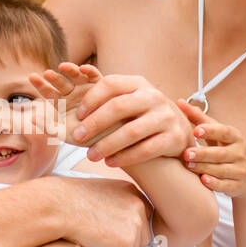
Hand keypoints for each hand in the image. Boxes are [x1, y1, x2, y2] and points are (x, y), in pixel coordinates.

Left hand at [28, 62, 117, 148]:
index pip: (49, 92)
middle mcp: (73, 93)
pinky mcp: (102, 86)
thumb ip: (49, 128)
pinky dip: (90, 71)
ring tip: (63, 66)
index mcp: (62, 103)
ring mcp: (87, 88)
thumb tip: (31, 118)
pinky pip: (95, 76)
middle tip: (47, 73)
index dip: (41, 84)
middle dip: (54, 77)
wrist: (111, 139)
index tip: (33, 77)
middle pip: (61, 82)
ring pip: (77, 75)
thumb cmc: (86, 138)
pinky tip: (83, 68)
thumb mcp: (66, 135)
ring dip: (71, 70)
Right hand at [51, 175, 151, 246]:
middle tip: (100, 238)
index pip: (143, 217)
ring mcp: (135, 223)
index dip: (127, 228)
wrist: (57, 206)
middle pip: (142, 235)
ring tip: (93, 240)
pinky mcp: (126, 242)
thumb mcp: (100, 192)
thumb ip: (117, 204)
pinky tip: (91, 245)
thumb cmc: (69, 199)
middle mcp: (138, 205)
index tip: (110, 229)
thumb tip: (123, 224)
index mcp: (132, 191)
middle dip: (124, 241)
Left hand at [65, 72, 194, 166]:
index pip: (111, 84)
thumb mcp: (130, 101)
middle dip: (95, 123)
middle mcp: (154, 97)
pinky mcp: (174, 138)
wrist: (179, 132)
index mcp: (139, 84)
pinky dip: (125, 157)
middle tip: (78, 137)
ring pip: (131, 131)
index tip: (77, 115)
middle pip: (119, 107)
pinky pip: (146, 149)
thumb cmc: (142, 117)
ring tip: (91, 155)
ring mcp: (166, 117)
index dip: (91, 98)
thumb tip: (65, 96)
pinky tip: (110, 162)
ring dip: (107, 145)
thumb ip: (108, 99)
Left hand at [175, 99, 245, 198]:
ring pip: (221, 170)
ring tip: (189, 165)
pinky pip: (226, 185)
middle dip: (204, 153)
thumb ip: (200, 119)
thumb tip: (179, 102)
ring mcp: (240, 170)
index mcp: (235, 137)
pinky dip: (215, 183)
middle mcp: (239, 153)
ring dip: (205, 168)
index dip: (211, 130)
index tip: (196, 130)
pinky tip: (203, 181)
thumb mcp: (218, 134)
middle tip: (187, 153)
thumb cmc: (228, 150)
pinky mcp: (238, 186)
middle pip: (221, 153)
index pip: (224, 132)